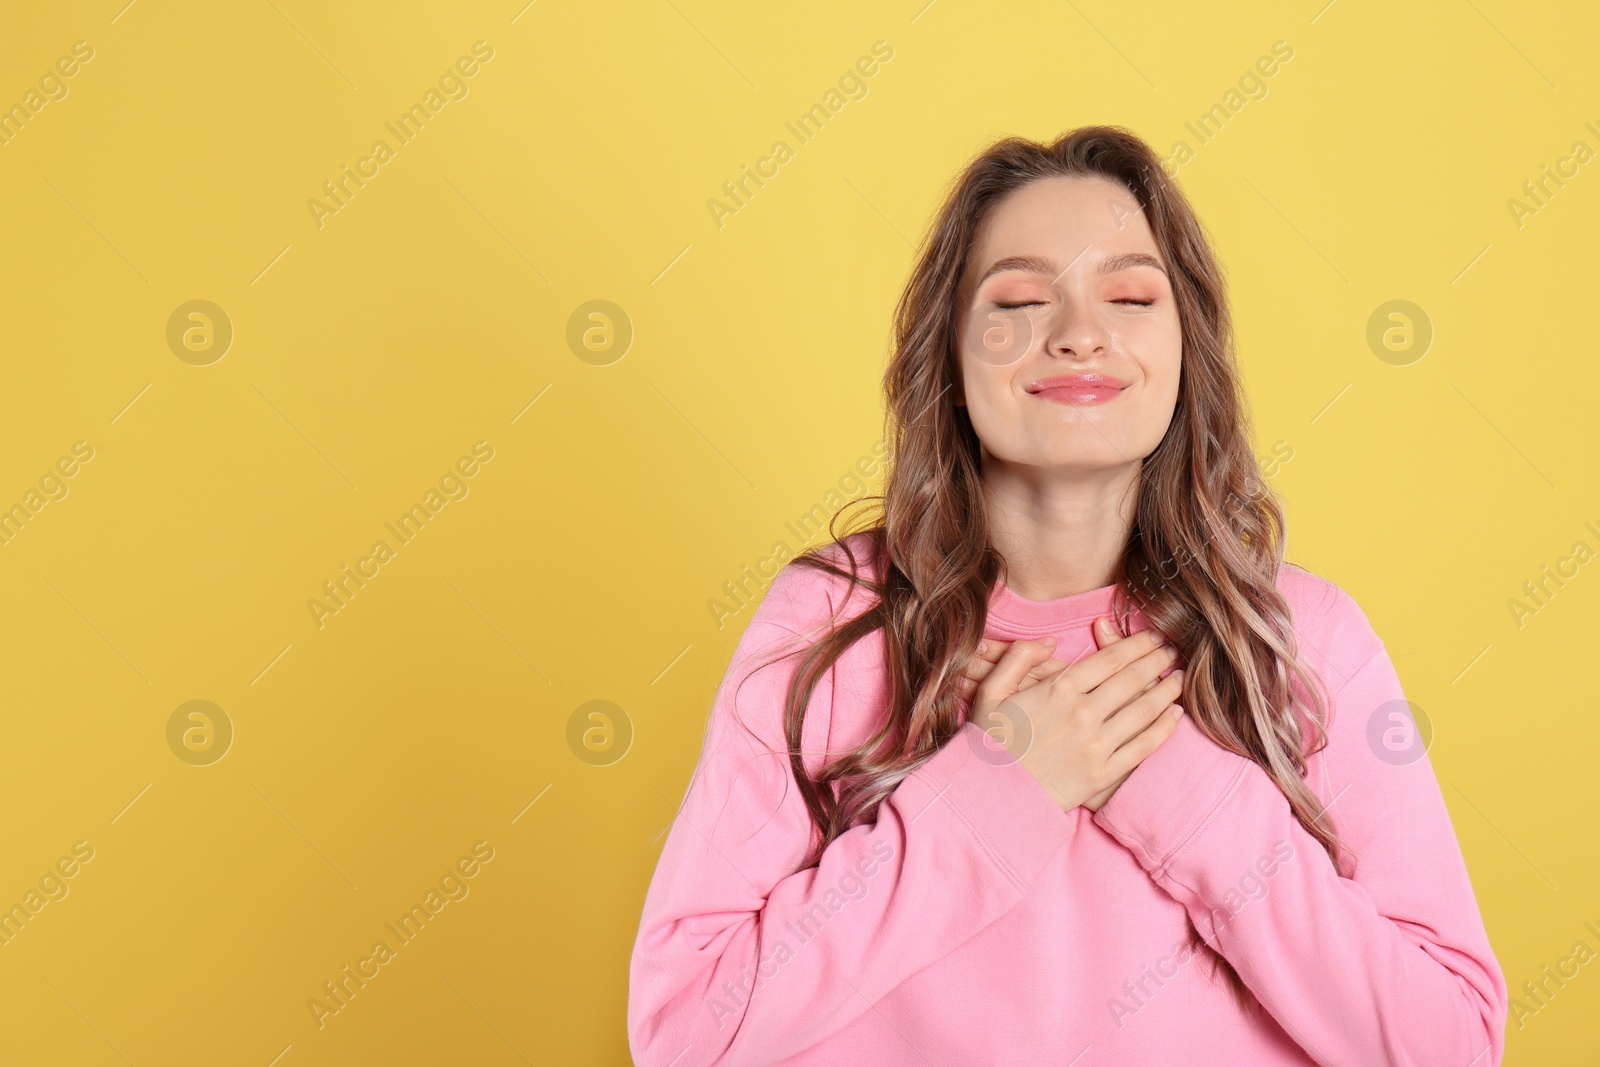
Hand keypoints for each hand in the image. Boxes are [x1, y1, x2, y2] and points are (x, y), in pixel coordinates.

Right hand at [960, 621, 1184, 812]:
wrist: (990, 796)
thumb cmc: (988, 741)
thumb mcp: (990, 690)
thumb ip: (1018, 657)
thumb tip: (1050, 641)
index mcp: (1058, 689)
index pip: (1110, 658)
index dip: (1137, 644)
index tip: (1153, 637)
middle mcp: (1083, 713)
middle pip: (1133, 679)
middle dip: (1157, 661)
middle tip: (1172, 651)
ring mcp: (1097, 745)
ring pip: (1145, 709)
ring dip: (1167, 690)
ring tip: (1179, 678)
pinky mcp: (1104, 774)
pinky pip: (1144, 746)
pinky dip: (1165, 728)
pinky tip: (1175, 715)